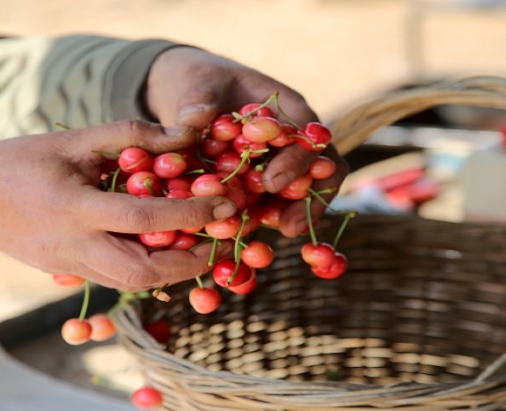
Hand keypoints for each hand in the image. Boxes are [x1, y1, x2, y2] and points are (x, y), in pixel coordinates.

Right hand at [0, 120, 236, 291]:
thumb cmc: (19, 159)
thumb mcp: (74, 139)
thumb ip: (132, 136)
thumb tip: (188, 135)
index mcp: (72, 208)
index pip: (143, 221)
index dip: (190, 215)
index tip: (225, 205)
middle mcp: (71, 246)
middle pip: (141, 273)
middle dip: (187, 264)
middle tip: (217, 243)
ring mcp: (66, 266)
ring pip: (129, 283)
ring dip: (170, 271)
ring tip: (197, 246)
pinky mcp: (64, 274)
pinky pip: (113, 279)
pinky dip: (145, 268)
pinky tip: (161, 249)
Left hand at [144, 46, 349, 236]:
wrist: (186, 92)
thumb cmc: (198, 80)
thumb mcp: (195, 82)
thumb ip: (197, 101)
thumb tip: (194, 122)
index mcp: (287, 109)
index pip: (310, 136)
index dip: (297, 161)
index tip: (270, 183)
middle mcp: (292, 139)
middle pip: (319, 171)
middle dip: (307, 200)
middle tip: (288, 226)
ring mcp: (279, 163)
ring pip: (302, 193)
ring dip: (294, 214)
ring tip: (280, 235)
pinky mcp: (260, 184)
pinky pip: (272, 205)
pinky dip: (264, 219)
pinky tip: (250, 236)